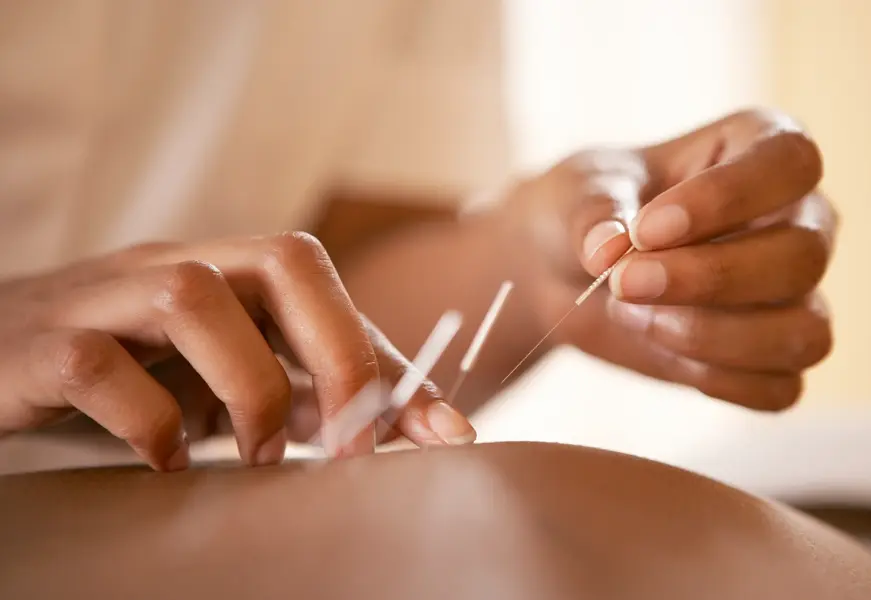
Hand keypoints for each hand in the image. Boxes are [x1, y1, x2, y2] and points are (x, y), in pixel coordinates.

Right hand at [0, 233, 474, 469]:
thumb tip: (408, 428)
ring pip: (192, 296)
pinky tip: (167, 463)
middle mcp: (173, 267)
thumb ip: (306, 396)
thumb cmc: (129, 376)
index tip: (439, 431)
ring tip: (256, 457)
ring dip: (248, 387)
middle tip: (351, 442)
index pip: (328, 286)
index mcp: (226, 272)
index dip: (388, 356)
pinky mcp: (39, 346)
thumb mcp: (226, 383)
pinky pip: (96, 363)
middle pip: (283, 260)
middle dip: (338, 352)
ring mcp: (103, 299)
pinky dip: (148, 422)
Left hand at [506, 109, 836, 409]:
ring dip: (714, 337)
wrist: (565, 268)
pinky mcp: (773, 358)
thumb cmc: (587, 209)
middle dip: (709, 278)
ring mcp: (794, 294)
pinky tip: (660, 351)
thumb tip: (607, 251)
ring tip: (635, 316)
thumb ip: (593, 213)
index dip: (725, 198)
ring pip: (804, 332)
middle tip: (624, 283)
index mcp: (763, 148)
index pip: (789, 162)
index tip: (647, 229)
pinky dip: (717, 380)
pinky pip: (780, 389)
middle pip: (803, 256)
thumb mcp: (577, 192)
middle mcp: (798, 219)